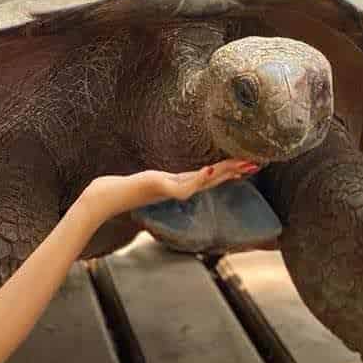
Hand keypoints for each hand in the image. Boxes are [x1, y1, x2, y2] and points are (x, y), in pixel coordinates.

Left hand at [81, 158, 258, 221]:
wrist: (104, 199)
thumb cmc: (122, 189)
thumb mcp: (147, 181)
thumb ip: (160, 180)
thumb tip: (166, 178)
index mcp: (177, 185)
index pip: (209, 177)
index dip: (229, 171)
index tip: (248, 164)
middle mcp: (178, 189)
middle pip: (212, 179)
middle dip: (235, 171)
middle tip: (257, 164)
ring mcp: (170, 190)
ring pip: (203, 182)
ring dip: (223, 173)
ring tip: (243, 165)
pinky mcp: (159, 188)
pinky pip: (182, 185)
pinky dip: (197, 179)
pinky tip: (209, 171)